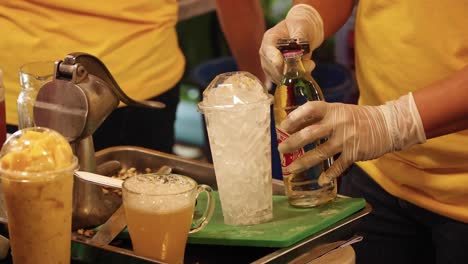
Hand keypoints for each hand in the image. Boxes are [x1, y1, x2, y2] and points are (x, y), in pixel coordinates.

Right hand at [259, 4, 323, 83]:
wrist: (304, 32)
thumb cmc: (301, 25)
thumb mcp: (302, 26)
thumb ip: (300, 36)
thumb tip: (298, 47)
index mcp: (270, 39)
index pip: (267, 51)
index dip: (273, 59)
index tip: (281, 64)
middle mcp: (267, 53)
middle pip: (272, 67)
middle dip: (289, 70)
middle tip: (308, 64)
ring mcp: (271, 65)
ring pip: (279, 77)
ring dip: (295, 75)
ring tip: (310, 64)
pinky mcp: (278, 74)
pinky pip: (285, 81)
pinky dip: (297, 78)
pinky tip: (307, 70)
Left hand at [277, 93, 425, 184]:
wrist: (387, 125)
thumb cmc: (356, 118)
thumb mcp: (338, 111)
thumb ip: (319, 117)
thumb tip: (293, 124)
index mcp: (332, 110)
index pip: (310, 109)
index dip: (295, 117)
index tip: (283, 126)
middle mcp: (338, 123)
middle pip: (310, 133)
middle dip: (293, 143)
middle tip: (280, 150)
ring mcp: (346, 139)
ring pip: (320, 152)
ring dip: (303, 162)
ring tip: (290, 168)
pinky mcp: (355, 153)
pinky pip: (338, 166)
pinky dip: (329, 175)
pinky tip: (320, 180)